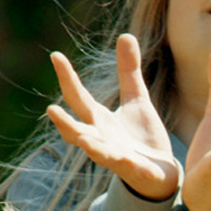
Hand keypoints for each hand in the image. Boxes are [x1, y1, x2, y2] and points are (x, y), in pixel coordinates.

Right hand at [47, 34, 180, 199]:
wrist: (159, 174)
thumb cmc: (141, 138)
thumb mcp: (136, 99)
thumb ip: (129, 71)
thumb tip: (125, 35)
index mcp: (99, 121)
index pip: (78, 97)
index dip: (66, 77)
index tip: (55, 56)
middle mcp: (101, 139)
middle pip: (78, 130)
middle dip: (65, 122)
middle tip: (51, 109)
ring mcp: (116, 157)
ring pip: (98, 153)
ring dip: (90, 147)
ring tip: (82, 140)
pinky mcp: (136, 170)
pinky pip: (130, 168)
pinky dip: (127, 164)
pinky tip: (126, 159)